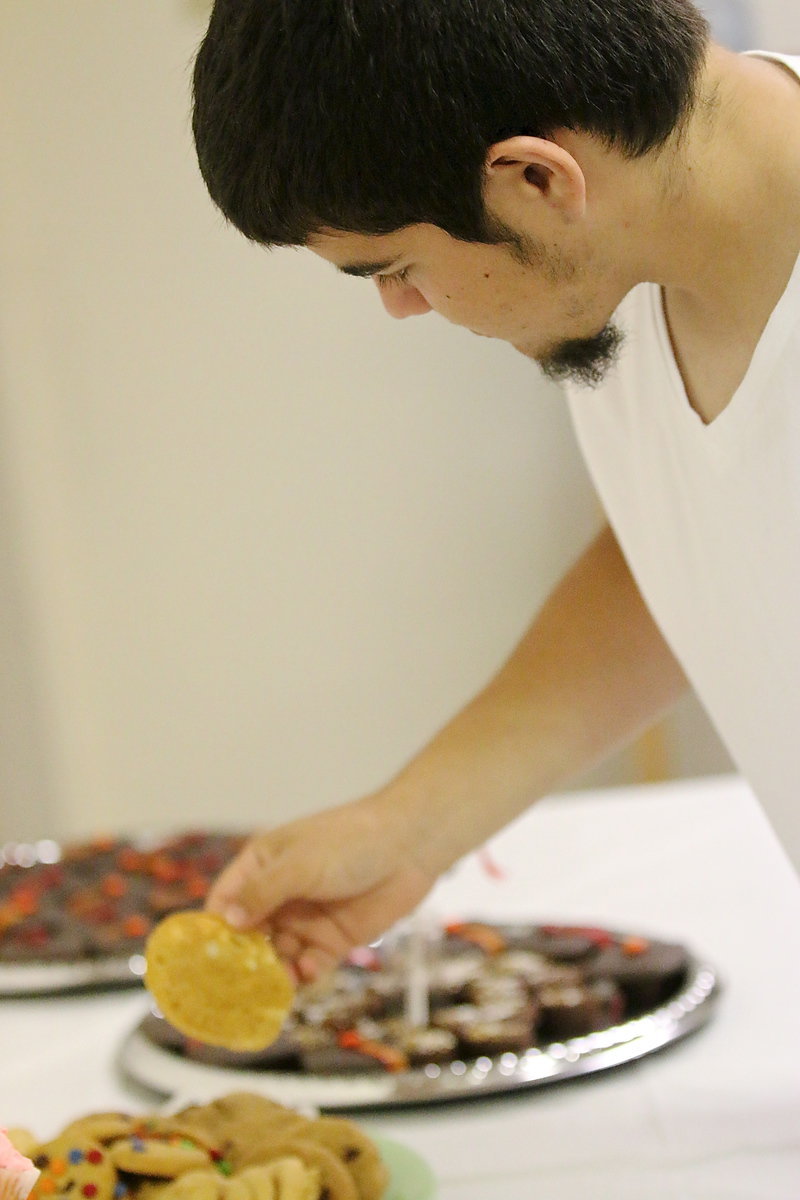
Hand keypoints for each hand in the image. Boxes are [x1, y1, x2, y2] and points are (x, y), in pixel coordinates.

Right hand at [206, 793, 436, 983]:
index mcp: (263, 865)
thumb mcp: (300, 864)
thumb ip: (263, 892)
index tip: (201, 960)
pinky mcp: (333, 940)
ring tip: (277, 983)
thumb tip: (227, 922)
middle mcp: (279, 895)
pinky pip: (309, 965)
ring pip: (277, 956)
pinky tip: (309, 971)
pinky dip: (305, 973)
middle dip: (243, 961)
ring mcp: (306, 919)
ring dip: (275, 972)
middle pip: (248, 937)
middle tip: (237, 987)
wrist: (410, 847)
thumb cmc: (350, 842)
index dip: (213, 929)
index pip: (225, 900)